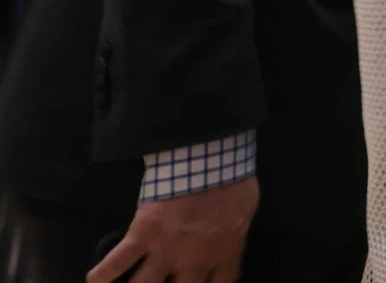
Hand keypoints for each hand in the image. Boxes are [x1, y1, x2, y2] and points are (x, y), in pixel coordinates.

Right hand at [89, 176, 258, 282]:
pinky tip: (95, 281)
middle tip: (164, 282)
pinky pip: (115, 263)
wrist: (207, 158)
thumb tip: (231, 241)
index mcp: (224, 252)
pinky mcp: (141, 236)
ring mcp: (165, 250)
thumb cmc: (232, 179)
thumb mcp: (246, 210)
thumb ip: (236, 234)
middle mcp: (194, 260)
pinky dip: (101, 276)